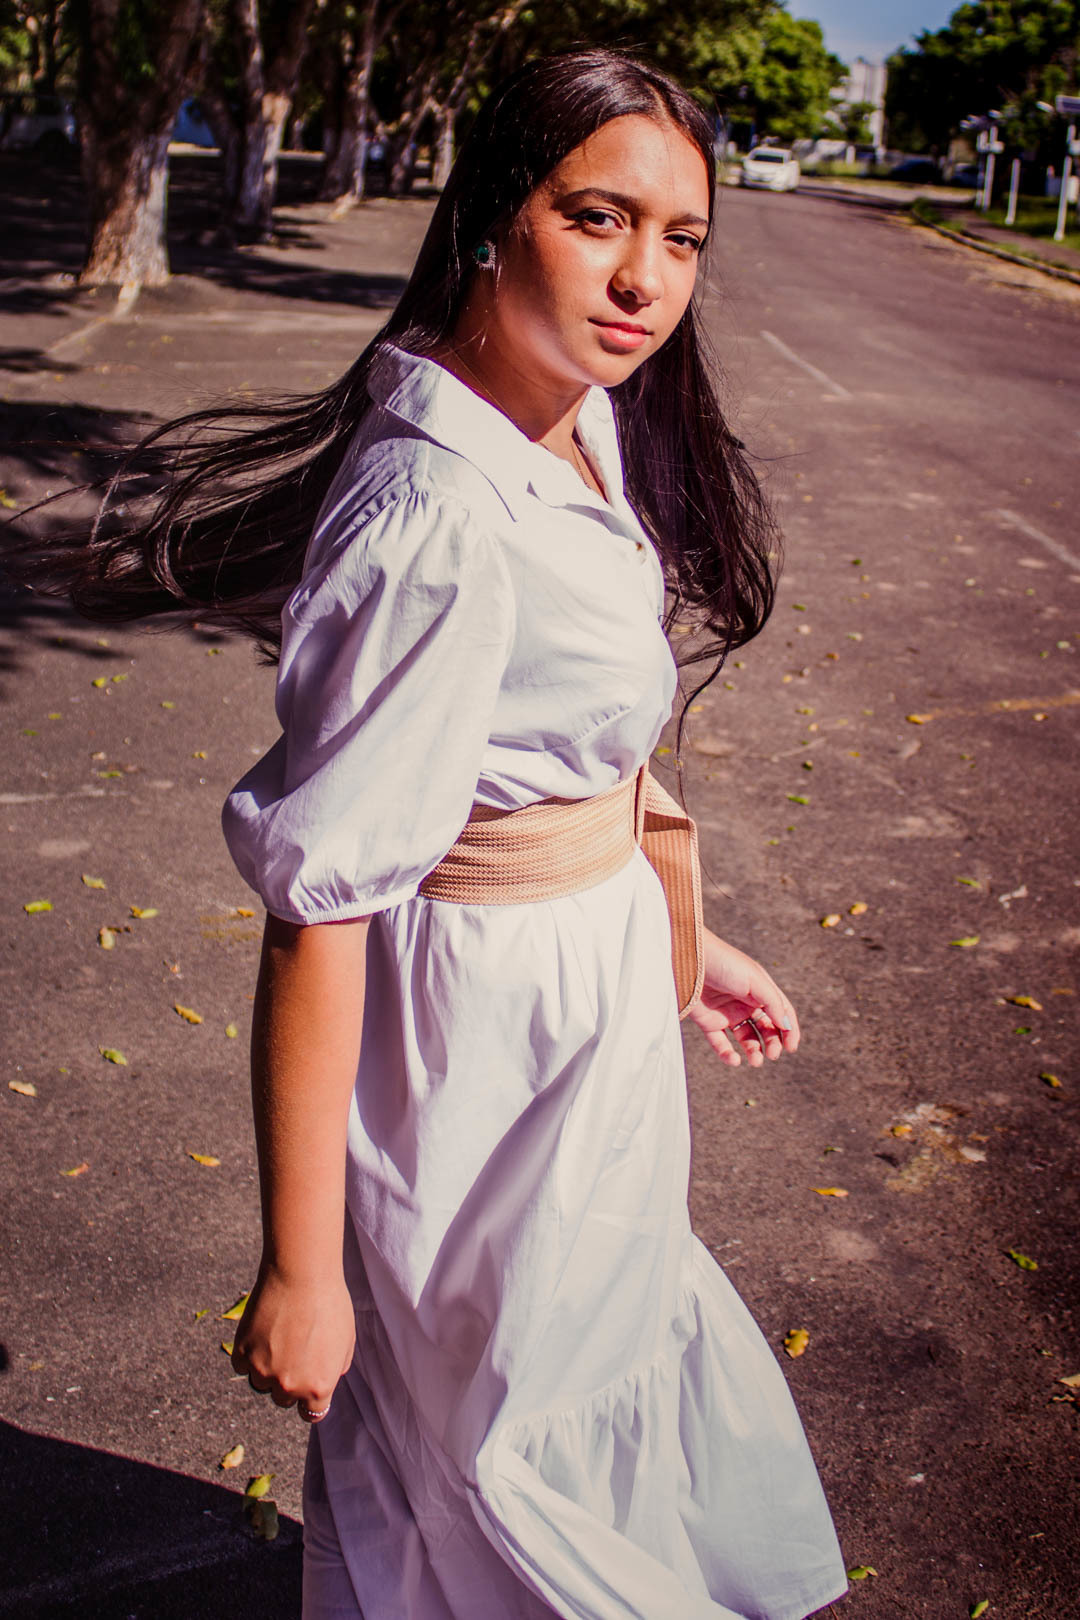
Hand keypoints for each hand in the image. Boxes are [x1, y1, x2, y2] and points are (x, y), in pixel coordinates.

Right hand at [231, 1259, 355, 1422]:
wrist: (302, 1274)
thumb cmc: (329, 1302)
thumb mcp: (346, 1340)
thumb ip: (337, 1368)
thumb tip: (327, 1380)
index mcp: (318, 1387)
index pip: (311, 1412)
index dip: (309, 1397)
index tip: (306, 1382)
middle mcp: (289, 1387)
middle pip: (283, 1399)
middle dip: (288, 1380)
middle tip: (292, 1350)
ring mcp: (264, 1372)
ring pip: (260, 1383)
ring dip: (266, 1368)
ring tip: (278, 1336)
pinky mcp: (243, 1354)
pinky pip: (243, 1365)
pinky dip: (249, 1353)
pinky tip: (262, 1331)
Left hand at [686, 928, 800, 1067]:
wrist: (688, 959)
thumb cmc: (724, 963)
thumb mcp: (755, 979)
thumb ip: (773, 1003)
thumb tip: (786, 1026)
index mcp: (760, 990)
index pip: (781, 1013)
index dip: (789, 1030)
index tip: (791, 1047)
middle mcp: (746, 1002)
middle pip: (766, 1028)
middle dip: (772, 1043)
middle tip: (773, 1055)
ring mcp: (727, 1013)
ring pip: (746, 1039)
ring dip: (754, 1051)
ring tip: (756, 1061)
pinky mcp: (709, 1022)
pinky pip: (720, 1044)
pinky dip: (728, 1055)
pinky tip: (734, 1060)